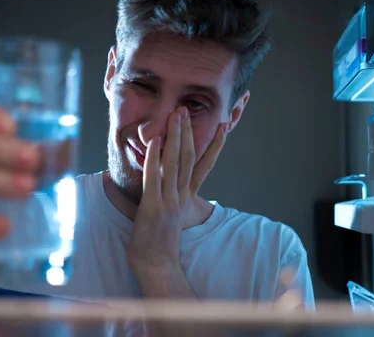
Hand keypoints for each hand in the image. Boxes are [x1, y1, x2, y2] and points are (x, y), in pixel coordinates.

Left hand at [126, 106, 227, 276]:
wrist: (155, 263)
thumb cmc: (156, 238)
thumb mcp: (165, 212)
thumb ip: (162, 194)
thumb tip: (150, 179)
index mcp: (187, 196)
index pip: (204, 165)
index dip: (214, 145)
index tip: (223, 126)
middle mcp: (181, 195)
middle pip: (188, 157)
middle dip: (188, 132)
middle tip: (186, 110)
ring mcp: (168, 199)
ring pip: (174, 162)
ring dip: (175, 137)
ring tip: (175, 116)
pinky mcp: (153, 205)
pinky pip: (154, 177)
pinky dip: (154, 158)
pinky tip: (155, 141)